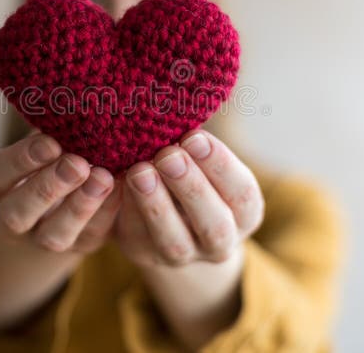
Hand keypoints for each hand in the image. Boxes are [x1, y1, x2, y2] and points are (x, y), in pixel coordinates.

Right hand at [0, 131, 119, 253]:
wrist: (60, 207)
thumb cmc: (47, 157)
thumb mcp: (37, 143)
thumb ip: (44, 127)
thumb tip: (64, 96)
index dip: (20, 161)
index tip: (50, 142)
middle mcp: (12, 220)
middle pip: (19, 212)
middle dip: (48, 187)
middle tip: (77, 163)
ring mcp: (45, 239)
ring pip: (55, 235)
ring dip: (80, 206)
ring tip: (103, 177)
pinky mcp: (81, 246)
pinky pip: (92, 235)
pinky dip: (108, 212)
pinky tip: (122, 186)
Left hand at [115, 129, 263, 267]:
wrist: (170, 221)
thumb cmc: (194, 174)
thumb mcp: (206, 163)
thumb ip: (198, 147)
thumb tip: (181, 109)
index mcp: (244, 213)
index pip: (241, 192)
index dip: (219, 165)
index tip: (195, 137)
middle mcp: (220, 242)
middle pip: (213, 224)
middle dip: (190, 188)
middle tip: (168, 156)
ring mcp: (183, 255)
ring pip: (173, 241)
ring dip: (156, 205)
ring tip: (140, 172)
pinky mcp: (145, 255)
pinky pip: (137, 236)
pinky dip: (127, 210)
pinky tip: (118, 182)